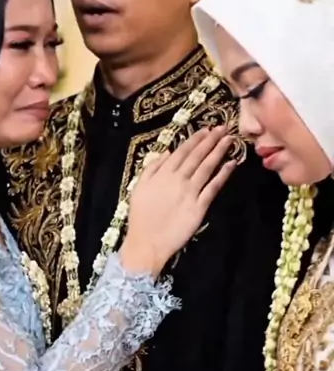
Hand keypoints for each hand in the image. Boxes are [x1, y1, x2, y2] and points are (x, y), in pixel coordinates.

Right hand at [121, 127, 234, 275]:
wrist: (146, 243)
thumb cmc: (140, 217)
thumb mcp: (138, 187)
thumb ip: (151, 168)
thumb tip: (167, 152)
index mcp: (162, 174)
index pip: (182, 152)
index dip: (195, 139)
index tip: (206, 129)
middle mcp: (177, 179)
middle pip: (197, 156)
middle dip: (210, 140)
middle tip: (223, 127)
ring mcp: (189, 193)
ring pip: (206, 167)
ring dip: (219, 152)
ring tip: (229, 139)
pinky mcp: (199, 207)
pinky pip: (213, 188)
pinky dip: (223, 175)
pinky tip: (231, 164)